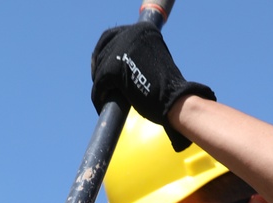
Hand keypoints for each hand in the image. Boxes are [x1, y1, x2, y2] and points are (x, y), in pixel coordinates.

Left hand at [90, 22, 214, 149]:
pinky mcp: (115, 67)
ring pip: (100, 67)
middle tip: (97, 82)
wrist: (175, 101)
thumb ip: (138, 54)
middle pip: (103, 48)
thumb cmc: (168, 89)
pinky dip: (98, 95)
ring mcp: (123, 49)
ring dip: (98, 84)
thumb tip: (118, 61)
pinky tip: (101, 104)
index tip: (99, 65)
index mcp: (143, 29)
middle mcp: (132, 33)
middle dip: (98, 66)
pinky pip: (99, 83)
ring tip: (102, 96)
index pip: (111, 35)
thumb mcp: (153, 60)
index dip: (102, 51)